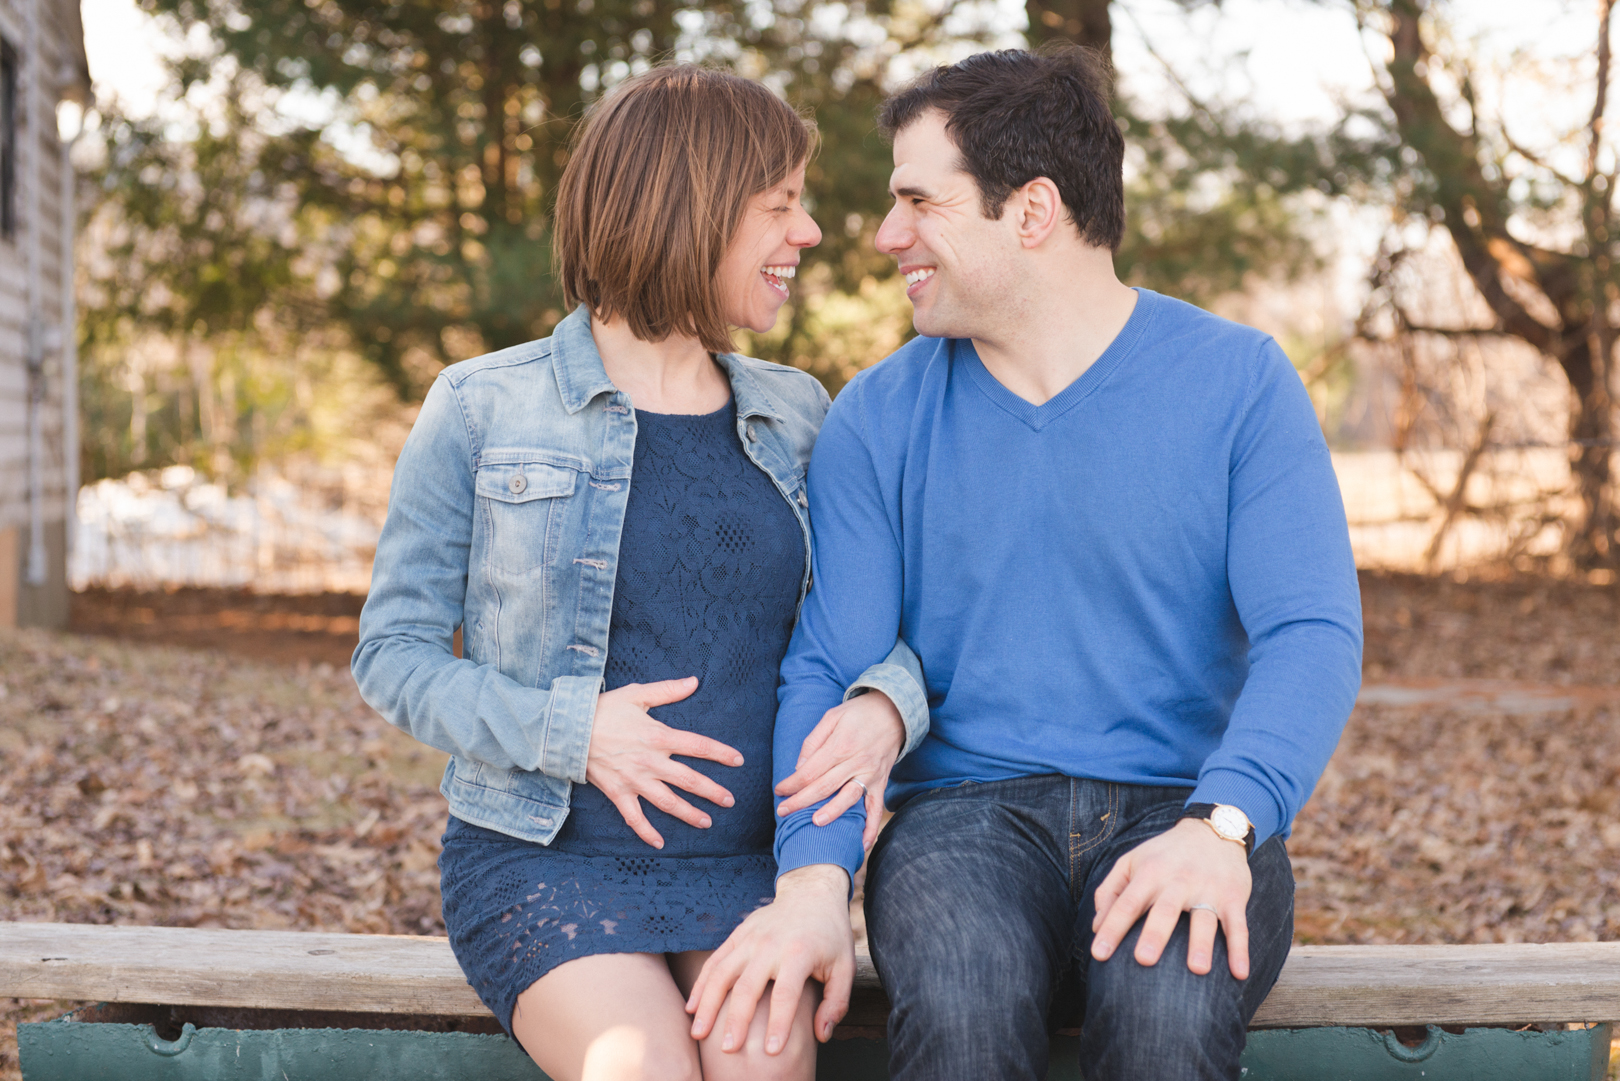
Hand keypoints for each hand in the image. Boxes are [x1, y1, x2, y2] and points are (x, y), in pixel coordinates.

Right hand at [586, 677, 743, 848]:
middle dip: (712, 791)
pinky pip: (634, 817)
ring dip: (689, 814)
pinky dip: (646, 832)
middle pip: (688, 780)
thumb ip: (668, 690)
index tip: (738, 760)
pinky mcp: (618, 793)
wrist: (568, 729)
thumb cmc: (604, 709)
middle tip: (730, 801)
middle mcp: (650, 762)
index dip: (720, 753)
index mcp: (658, 736)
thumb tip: (695, 681)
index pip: (698, 746)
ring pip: (667, 802)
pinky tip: (660, 843)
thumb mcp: (637, 694)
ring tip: (706, 822)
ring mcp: (634, 780)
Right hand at [686, 864, 853, 1053]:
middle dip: (736, 1021)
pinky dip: (701, 984)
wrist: (811, 893)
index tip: (770, 1051)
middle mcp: (770, 945)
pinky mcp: (737, 934)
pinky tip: (692, 1007)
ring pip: (721, 974)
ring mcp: (750, 938)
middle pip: (747, 988)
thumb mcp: (845, 967)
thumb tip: (821, 1035)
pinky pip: (714, 961)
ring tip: (698, 1034)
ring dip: (708, 1005)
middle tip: (729, 1049)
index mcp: (799, 953)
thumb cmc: (830, 936)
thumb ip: (836, 1003)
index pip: (785, 995)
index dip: (778, 1024)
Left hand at [774, 691, 902, 849]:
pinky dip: (870, 828)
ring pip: (849, 798)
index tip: (779, 791)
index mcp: (840, 745)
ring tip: (814, 823)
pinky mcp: (882, 783)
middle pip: (824, 786)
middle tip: (782, 812)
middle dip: (801, 801)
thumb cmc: (858, 714)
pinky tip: (860, 844)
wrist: (893, 711)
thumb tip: (799, 767)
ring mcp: (870, 774)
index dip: (792, 783)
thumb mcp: (831, 717)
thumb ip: (813, 741)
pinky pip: (876, 809)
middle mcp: (856, 761)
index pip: (810, 770)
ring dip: (831, 813)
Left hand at [1090, 818, 1251, 978]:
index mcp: (1150, 872)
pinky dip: (1240, 949)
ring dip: (1201, 944)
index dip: (1112, 927)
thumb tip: (1096, 927)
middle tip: (1143, 960)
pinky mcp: (1233, 898)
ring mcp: (1208, 890)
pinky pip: (1238, 926)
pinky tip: (1239, 973)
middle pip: (1165, 909)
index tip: (1099, 954)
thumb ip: (1110, 891)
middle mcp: (1178, 881)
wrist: (1212, 830)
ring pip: (1205, 919)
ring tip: (1197, 970)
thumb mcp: (1131, 861)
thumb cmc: (1164, 854)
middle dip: (1155, 934)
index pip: (1127, 903)